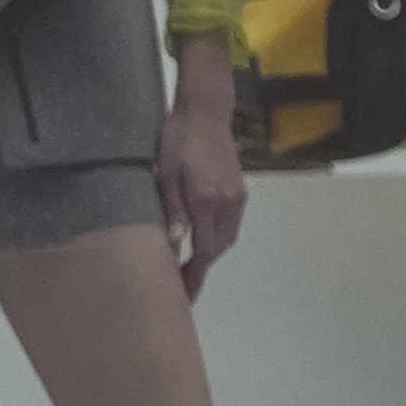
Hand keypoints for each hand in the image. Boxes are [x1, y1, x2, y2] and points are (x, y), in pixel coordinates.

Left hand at [156, 42, 245, 287]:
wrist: (205, 110)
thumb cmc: (179, 138)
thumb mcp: (166, 173)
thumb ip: (172, 210)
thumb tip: (175, 245)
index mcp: (206, 199)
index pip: (204, 250)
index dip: (194, 275)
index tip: (184, 295)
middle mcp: (227, 201)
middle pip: (218, 248)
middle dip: (201, 269)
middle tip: (183, 287)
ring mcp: (236, 195)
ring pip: (227, 238)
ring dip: (210, 254)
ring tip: (190, 267)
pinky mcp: (239, 188)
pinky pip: (231, 224)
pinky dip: (218, 238)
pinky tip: (203, 240)